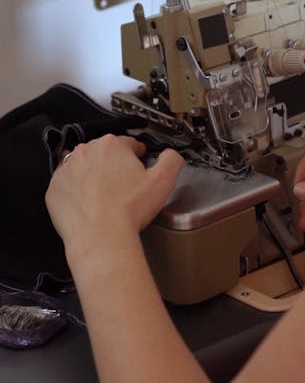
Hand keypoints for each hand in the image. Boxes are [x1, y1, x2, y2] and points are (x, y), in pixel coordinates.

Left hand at [45, 135, 183, 262]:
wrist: (101, 237)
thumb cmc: (130, 210)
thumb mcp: (164, 181)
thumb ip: (171, 160)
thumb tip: (170, 154)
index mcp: (112, 145)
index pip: (129, 144)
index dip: (138, 156)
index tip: (140, 168)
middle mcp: (85, 151)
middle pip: (105, 153)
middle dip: (114, 166)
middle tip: (124, 187)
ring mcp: (66, 170)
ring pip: (84, 167)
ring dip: (94, 177)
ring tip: (107, 197)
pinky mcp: (54, 189)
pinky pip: (67, 185)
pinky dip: (77, 192)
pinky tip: (89, 205)